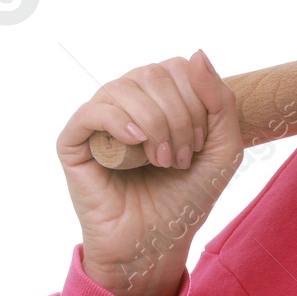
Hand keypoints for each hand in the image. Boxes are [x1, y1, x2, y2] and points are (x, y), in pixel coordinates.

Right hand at [56, 49, 242, 295]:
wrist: (156, 242)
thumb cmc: (187, 197)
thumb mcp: (223, 149)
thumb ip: (220, 101)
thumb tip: (195, 52)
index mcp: (158, 98)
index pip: (176, 68)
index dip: (196, 99)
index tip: (199, 144)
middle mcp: (126, 102)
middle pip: (153, 74)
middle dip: (178, 116)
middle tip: (181, 158)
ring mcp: (98, 120)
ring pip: (124, 89)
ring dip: (155, 125)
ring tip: (162, 161)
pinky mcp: (74, 143)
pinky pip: (91, 111)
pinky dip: (118, 121)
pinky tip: (136, 141)